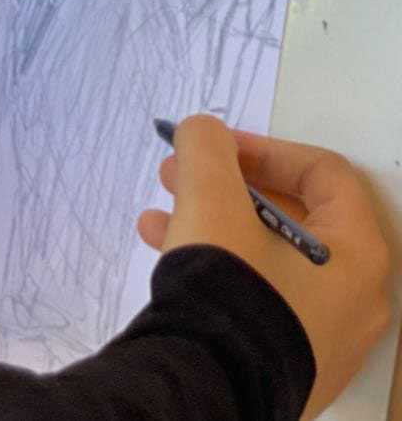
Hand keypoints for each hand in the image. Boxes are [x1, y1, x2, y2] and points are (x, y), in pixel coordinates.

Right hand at [137, 115, 392, 417]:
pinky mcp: (292, 360)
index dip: (264, 147)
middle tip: (177, 174)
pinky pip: (261, 295)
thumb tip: (203, 131)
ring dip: (212, 223)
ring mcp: (326, 336)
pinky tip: (168, 258)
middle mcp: (356, 297)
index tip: (214, 146)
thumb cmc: (230, 286)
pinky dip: (221, 267)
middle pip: (294, 215)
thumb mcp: (211, 200)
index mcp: (358, 254)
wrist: (212, 385)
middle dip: (227, 186)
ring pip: (269, 257)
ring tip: (157, 218)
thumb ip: (208, 149)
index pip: (323, 174)